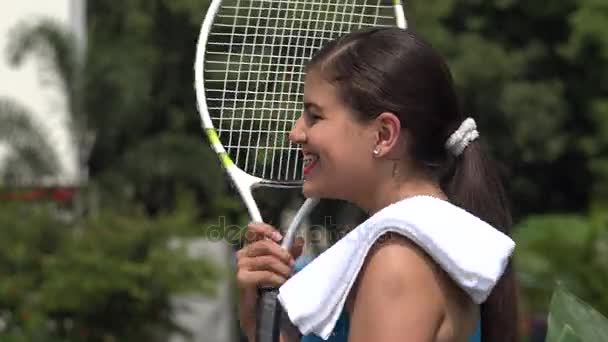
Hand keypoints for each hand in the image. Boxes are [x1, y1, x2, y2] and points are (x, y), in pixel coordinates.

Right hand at [236, 222, 304, 338]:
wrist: (264, 315)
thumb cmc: (272, 290)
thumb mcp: (284, 267)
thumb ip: (290, 253)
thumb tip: (299, 240)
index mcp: (251, 249)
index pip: (253, 229)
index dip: (266, 229)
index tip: (280, 237)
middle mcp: (243, 255)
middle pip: (265, 244)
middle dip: (283, 254)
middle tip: (292, 265)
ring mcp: (241, 267)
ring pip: (268, 259)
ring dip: (283, 269)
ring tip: (287, 278)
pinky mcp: (242, 279)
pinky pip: (266, 273)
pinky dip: (277, 279)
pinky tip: (280, 285)